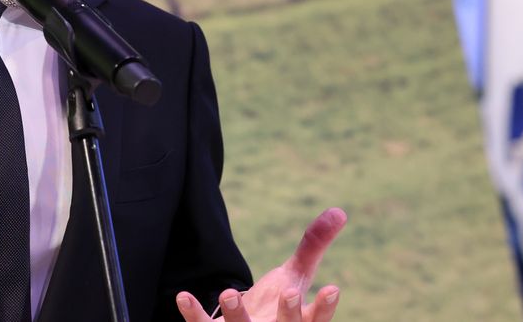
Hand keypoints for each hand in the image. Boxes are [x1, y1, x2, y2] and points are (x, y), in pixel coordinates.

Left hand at [175, 207, 346, 321]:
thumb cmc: (277, 306)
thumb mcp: (295, 276)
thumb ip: (313, 247)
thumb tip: (339, 211)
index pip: (317, 318)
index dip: (325, 306)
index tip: (333, 288)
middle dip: (290, 314)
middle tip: (290, 292)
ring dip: (237, 315)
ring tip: (228, 293)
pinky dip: (194, 314)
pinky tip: (183, 296)